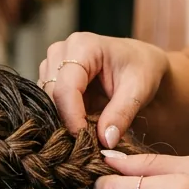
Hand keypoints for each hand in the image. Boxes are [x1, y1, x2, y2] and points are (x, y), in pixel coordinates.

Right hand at [40, 33, 168, 147]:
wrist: (140, 64)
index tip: (85, 140)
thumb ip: (121, 114)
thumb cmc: (142, 70)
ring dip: (63, 122)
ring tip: (86, 133)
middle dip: (67, 122)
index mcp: (82, 46)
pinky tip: (80, 127)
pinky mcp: (50, 81)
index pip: (66, 88)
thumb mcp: (139, 90)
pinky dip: (62, 120)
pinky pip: (48, 106)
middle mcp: (60, 52)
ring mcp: (51, 66)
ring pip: (46, 103)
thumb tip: (106, 141)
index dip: (72, 118)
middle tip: (88, 142)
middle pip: (51, 96)